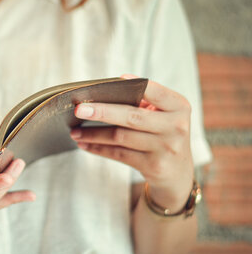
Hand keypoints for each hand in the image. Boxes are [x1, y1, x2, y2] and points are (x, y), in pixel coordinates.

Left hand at [69, 76, 193, 209]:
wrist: (178, 173)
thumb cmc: (162, 134)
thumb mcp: (163, 116)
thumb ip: (142, 103)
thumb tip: (100, 97)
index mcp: (179, 106)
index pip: (155, 92)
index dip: (136, 85)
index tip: (116, 80)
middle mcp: (176, 127)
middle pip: (132, 116)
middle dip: (102, 112)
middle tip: (78, 109)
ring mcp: (166, 148)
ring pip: (120, 137)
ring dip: (93, 134)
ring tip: (74, 131)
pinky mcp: (153, 166)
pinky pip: (119, 154)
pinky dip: (98, 148)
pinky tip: (84, 144)